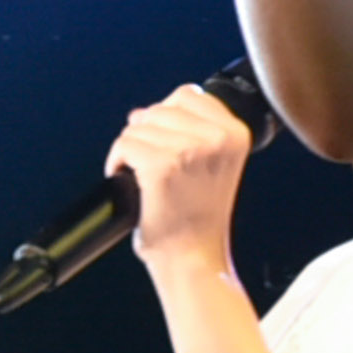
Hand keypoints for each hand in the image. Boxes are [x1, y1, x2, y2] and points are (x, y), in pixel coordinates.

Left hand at [107, 86, 259, 281]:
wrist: (193, 258)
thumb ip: (191, 130)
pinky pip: (124, 144)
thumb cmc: (199, 217)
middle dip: (146, 134)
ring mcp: (190, 150)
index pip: (188, 95)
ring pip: (137, 126)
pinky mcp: (162, 166)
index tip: (166, 143)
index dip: (167, 116)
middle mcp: (217, 138)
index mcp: (236, 133)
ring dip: (131, 149)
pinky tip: (126, 179)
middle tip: (152, 167)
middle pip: (159, 109)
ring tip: (141, 176)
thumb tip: (140, 113)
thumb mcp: (214, 164)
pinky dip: (116, 162)